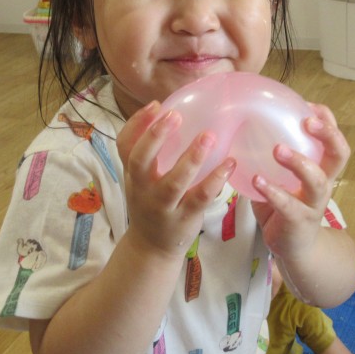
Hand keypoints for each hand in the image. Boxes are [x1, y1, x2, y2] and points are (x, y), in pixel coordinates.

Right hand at [117, 101, 235, 258]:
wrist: (152, 248)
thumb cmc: (151, 204)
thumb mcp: (141, 180)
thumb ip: (150, 154)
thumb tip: (171, 114)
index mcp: (133, 174)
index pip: (125, 145)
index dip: (137, 124)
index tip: (156, 105)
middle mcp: (142, 189)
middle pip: (140, 160)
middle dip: (156, 136)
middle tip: (176, 115)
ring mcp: (162, 206)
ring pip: (174, 182)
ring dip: (191, 158)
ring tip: (209, 136)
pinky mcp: (184, 219)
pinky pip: (200, 198)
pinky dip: (215, 180)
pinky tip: (229, 164)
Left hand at [250, 102, 349, 260]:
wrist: (294, 249)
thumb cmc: (284, 207)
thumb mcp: (282, 178)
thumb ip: (270, 158)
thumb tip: (242, 126)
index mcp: (321, 170)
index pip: (334, 140)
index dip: (328, 122)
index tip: (310, 105)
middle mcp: (323, 184)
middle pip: (339, 155)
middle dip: (328, 135)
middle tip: (308, 121)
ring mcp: (314, 204)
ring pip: (317, 181)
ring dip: (298, 162)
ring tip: (277, 149)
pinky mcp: (299, 221)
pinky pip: (289, 205)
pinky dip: (273, 191)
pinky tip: (257, 180)